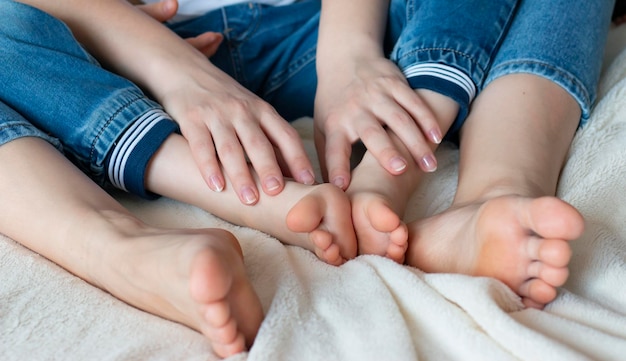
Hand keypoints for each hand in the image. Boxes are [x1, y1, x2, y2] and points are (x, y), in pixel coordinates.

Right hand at [135, 1, 315, 204]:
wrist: (183, 67)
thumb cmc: (225, 98)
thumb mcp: (253, 111)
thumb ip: (271, 138)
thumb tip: (295, 173)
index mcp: (262, 110)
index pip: (286, 135)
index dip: (299, 158)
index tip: (309, 182)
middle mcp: (242, 111)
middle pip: (259, 143)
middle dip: (270, 169)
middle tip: (278, 192)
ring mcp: (216, 114)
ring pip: (231, 148)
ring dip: (241, 175)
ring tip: (249, 199)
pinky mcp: (192, 118)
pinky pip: (202, 146)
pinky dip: (209, 167)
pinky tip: (216, 186)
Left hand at [314, 55, 441, 188]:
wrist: (345, 57)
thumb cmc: (333, 103)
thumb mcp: (322, 127)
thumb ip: (326, 158)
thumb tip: (328, 192)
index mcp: (335, 123)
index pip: (334, 149)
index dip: (337, 167)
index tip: (341, 186)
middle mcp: (355, 109)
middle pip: (372, 132)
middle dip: (386, 151)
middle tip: (400, 170)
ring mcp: (376, 95)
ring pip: (399, 120)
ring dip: (416, 142)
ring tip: (429, 166)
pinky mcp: (394, 83)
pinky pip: (414, 102)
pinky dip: (427, 120)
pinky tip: (437, 138)